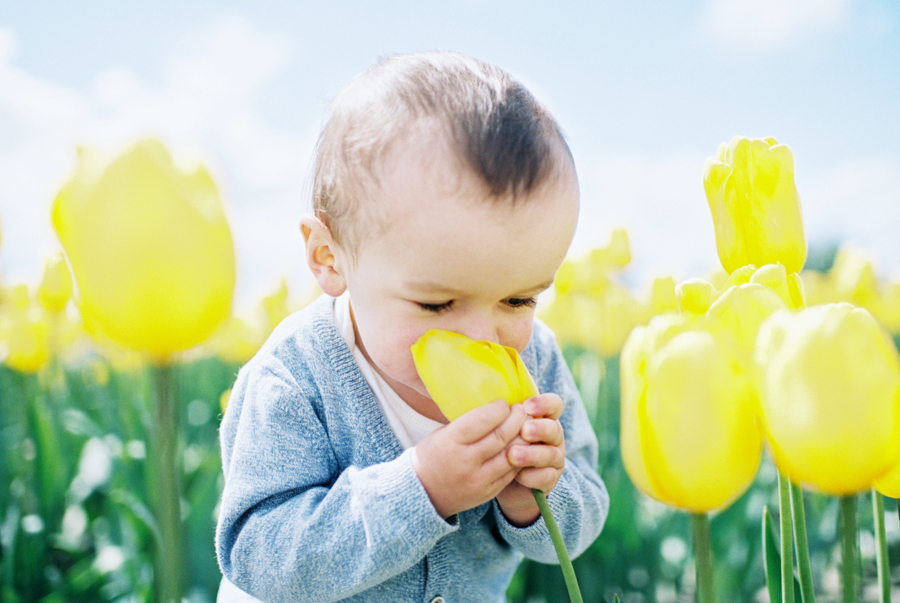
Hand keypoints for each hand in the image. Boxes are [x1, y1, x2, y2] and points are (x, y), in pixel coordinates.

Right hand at [412, 399, 527, 518]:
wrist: (424, 493)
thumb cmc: (433, 455)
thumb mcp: (441, 433)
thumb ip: (467, 423)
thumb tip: (496, 406)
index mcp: (450, 442)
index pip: (483, 420)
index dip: (499, 408)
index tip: (504, 402)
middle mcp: (465, 462)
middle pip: (500, 436)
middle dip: (516, 419)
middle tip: (520, 410)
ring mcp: (477, 480)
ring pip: (511, 455)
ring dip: (522, 438)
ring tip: (525, 426)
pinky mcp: (487, 493)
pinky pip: (511, 473)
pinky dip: (520, 457)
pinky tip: (521, 446)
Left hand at [496, 394, 565, 525]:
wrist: (501, 479)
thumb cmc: (497, 444)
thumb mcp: (497, 427)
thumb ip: (498, 415)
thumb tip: (483, 402)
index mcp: (543, 417)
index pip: (553, 404)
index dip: (543, 404)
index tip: (526, 406)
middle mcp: (553, 436)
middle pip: (554, 429)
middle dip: (539, 429)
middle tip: (524, 430)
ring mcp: (554, 458)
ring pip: (550, 454)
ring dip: (532, 454)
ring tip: (513, 455)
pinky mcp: (550, 479)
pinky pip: (546, 477)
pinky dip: (532, 476)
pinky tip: (518, 476)